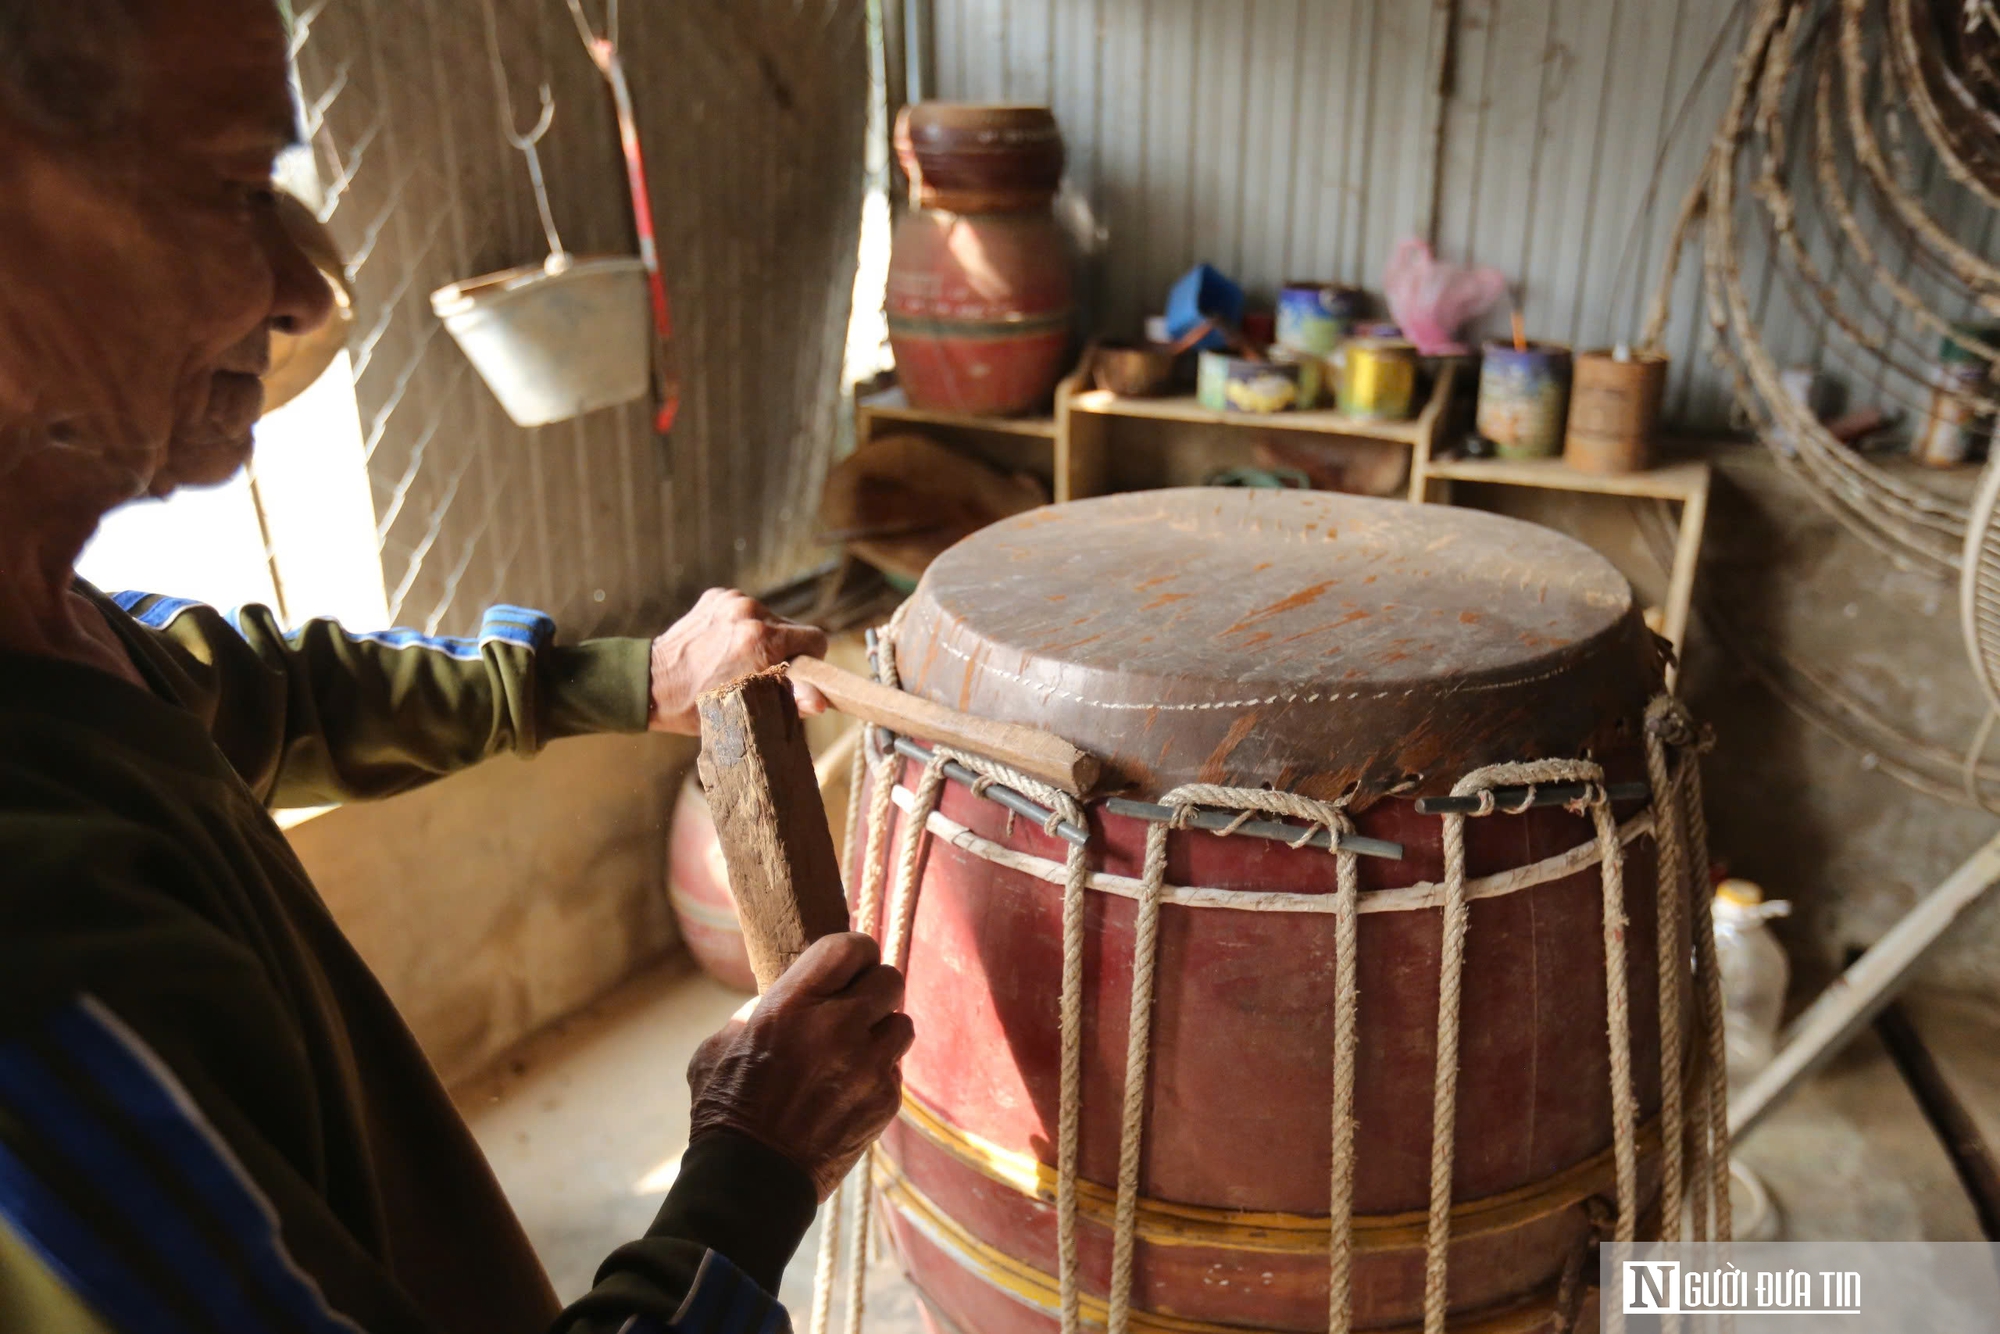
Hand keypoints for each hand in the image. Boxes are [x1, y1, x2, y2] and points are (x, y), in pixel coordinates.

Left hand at [648, 587, 828, 733]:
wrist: (651, 683)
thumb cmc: (699, 705)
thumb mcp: (749, 708)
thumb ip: (790, 700)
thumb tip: (821, 702)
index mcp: (762, 639)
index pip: (815, 638)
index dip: (812, 659)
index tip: (797, 673)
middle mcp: (750, 612)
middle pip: (792, 627)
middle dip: (785, 649)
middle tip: (762, 671)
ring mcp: (731, 600)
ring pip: (770, 618)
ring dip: (763, 637)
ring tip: (738, 659)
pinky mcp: (718, 595)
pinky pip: (746, 610)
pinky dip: (742, 626)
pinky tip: (724, 645)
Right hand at [686, 933, 913, 1199]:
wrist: (751, 1180)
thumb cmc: (725, 1109)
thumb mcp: (721, 1044)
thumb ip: (757, 1011)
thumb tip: (784, 996)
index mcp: (793, 1004)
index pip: (850, 947)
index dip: (855, 950)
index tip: (850, 962)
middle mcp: (837, 1027)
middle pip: (889, 978)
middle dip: (873, 988)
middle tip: (856, 1005)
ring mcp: (867, 1065)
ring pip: (902, 1023)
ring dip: (882, 1030)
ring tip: (856, 1048)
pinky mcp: (884, 1100)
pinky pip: (896, 1069)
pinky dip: (879, 1072)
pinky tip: (851, 1086)